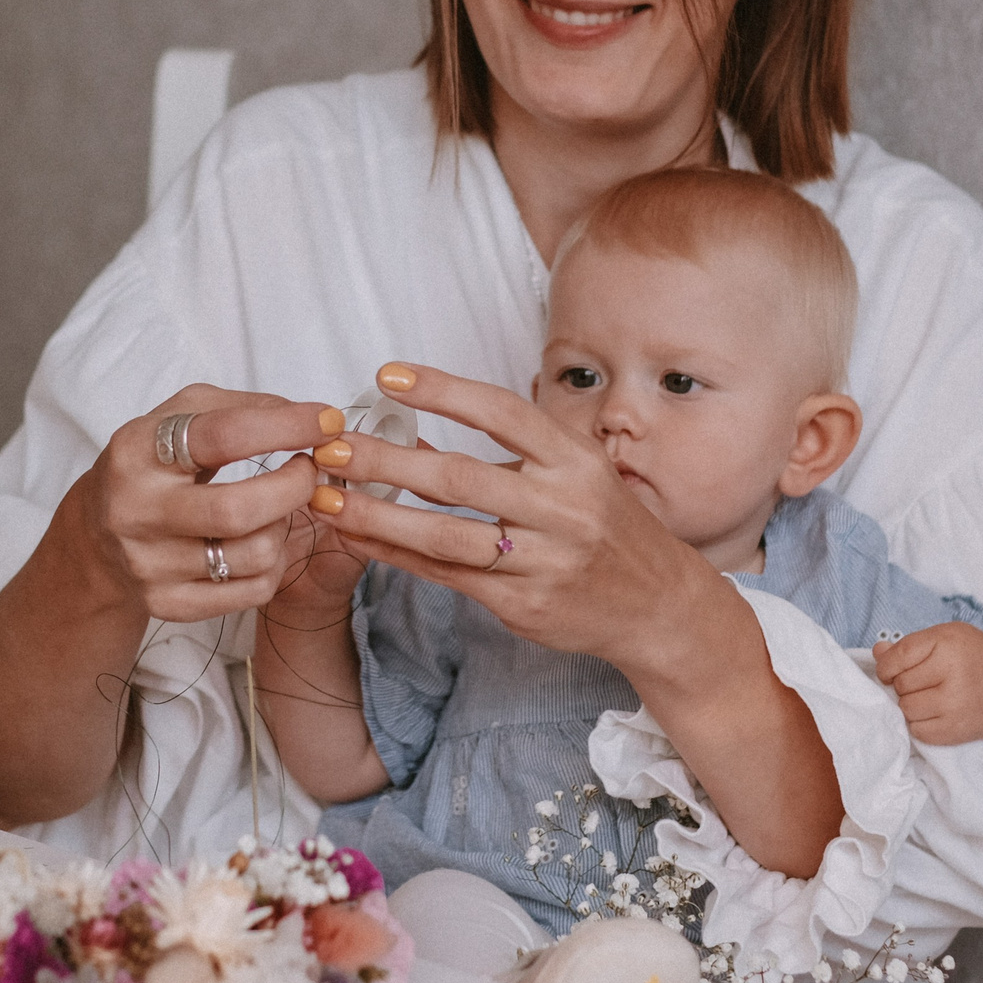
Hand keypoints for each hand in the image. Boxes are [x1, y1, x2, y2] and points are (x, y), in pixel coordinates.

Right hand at [84, 386, 341, 624]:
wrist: (97, 533)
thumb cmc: (154, 464)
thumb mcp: (182, 416)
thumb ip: (244, 407)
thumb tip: (313, 420)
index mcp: (138, 450)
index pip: (224, 435)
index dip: (286, 427)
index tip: (326, 421)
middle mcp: (136, 510)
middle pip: (240, 509)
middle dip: (295, 486)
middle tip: (308, 471)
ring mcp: (148, 564)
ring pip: (254, 554)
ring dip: (285, 526)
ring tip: (278, 508)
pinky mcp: (165, 603)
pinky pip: (251, 591)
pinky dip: (274, 564)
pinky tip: (264, 541)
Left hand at [299, 362, 710, 671]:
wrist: (657, 604)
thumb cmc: (605, 526)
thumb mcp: (573, 473)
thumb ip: (503, 455)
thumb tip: (412, 438)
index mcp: (575, 460)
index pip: (501, 413)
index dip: (443, 391)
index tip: (388, 376)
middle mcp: (562, 508)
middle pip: (460, 478)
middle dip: (386, 461)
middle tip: (331, 446)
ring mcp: (543, 560)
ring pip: (445, 537)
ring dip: (377, 516)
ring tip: (325, 498)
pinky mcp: (523, 605)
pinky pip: (446, 576)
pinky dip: (396, 555)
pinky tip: (358, 537)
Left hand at [873, 623, 982, 745]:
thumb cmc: (976, 660)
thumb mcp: (949, 639)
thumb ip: (913, 645)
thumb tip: (878, 651)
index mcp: (950, 642)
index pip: (899, 656)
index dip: (886, 666)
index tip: (889, 671)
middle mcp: (955, 672)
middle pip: (901, 684)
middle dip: (903, 685)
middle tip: (922, 684)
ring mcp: (957, 703)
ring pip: (906, 709)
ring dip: (911, 706)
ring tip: (929, 698)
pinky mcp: (958, 729)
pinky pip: (918, 730)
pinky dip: (921, 724)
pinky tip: (937, 714)